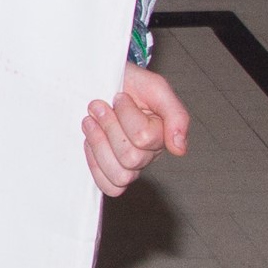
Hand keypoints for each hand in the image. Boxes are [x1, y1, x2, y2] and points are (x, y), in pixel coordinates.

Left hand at [84, 61, 188, 196]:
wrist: (98, 81)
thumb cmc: (129, 84)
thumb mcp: (155, 87)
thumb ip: (176, 115)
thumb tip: (179, 149)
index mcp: (161, 135)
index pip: (143, 138)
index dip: (126, 115)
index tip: (119, 96)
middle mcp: (148, 153)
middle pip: (131, 159)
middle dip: (109, 128)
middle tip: (98, 107)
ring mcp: (127, 164)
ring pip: (120, 175)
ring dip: (98, 144)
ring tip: (89, 121)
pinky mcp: (107, 170)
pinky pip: (108, 185)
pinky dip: (94, 163)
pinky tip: (88, 140)